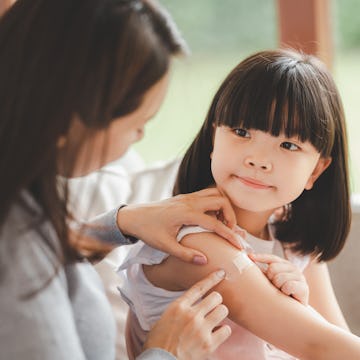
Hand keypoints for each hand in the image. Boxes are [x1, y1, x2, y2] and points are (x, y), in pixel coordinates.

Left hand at [117, 188, 239, 264]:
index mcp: (186, 213)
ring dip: (223, 206)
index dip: (229, 235)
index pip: (215, 223)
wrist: (133, 216)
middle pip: (221, 200)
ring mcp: (187, 197)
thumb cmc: (148, 230)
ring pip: (214, 193)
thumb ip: (185, 254)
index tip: (239, 245)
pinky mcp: (185, 197)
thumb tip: (205, 261)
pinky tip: (210, 217)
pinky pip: (206, 195)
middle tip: (229, 230)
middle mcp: (189, 201)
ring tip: (221, 223)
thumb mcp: (165, 246)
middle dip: (230, 215)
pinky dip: (214, 203)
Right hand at [143, 270, 230, 358]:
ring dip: (220, 314)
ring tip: (215, 319)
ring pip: (223, 310)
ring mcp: (201, 329)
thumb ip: (178, 310)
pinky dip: (223, 331)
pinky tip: (217, 333)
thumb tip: (189, 305)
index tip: (221, 273)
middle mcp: (191, 315)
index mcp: (179, 307)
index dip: (212, 278)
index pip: (199, 287)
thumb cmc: (158, 342)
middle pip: (215, 297)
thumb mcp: (163, 319)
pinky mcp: (209, 344)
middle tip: (213, 307)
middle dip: (216, 301)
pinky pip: (226, 330)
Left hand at [249, 253, 308, 304]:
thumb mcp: (271, 281)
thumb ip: (264, 272)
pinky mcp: (304, 287)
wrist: (294, 312)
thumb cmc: (280, 294)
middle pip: (273, 268)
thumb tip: (249, 260)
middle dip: (270, 279)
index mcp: (285, 264)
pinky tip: (288, 295)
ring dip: (277, 287)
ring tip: (281, 292)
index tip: (250, 256)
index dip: (260, 257)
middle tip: (275, 287)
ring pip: (279, 278)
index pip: (272, 258)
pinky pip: (288, 286)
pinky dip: (285, 292)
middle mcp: (293, 268)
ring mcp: (300, 277)